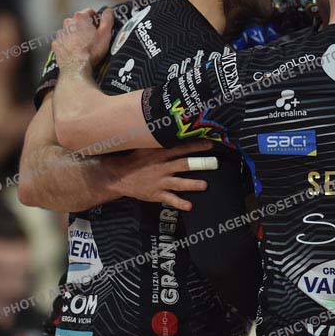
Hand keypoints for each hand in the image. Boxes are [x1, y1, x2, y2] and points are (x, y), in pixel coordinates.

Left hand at [52, 8, 113, 73]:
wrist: (76, 67)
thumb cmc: (91, 51)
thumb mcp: (105, 34)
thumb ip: (107, 19)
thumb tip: (108, 11)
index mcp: (80, 18)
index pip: (90, 12)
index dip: (96, 19)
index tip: (99, 27)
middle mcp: (68, 23)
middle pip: (79, 21)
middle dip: (85, 27)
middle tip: (92, 38)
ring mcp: (61, 33)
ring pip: (71, 31)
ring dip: (76, 35)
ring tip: (84, 46)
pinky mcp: (56, 44)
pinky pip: (63, 41)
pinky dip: (69, 44)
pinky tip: (75, 50)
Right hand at [101, 142, 217, 210]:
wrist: (119, 176)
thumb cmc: (136, 159)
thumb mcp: (147, 146)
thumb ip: (162, 140)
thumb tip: (177, 129)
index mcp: (160, 154)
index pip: (181, 148)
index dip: (196, 145)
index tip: (210, 143)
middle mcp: (162, 167)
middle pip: (183, 164)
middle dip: (200, 163)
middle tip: (215, 163)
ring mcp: (159, 181)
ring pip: (179, 183)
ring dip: (192, 184)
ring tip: (204, 185)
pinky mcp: (156, 194)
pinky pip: (170, 199)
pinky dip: (180, 203)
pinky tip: (190, 206)